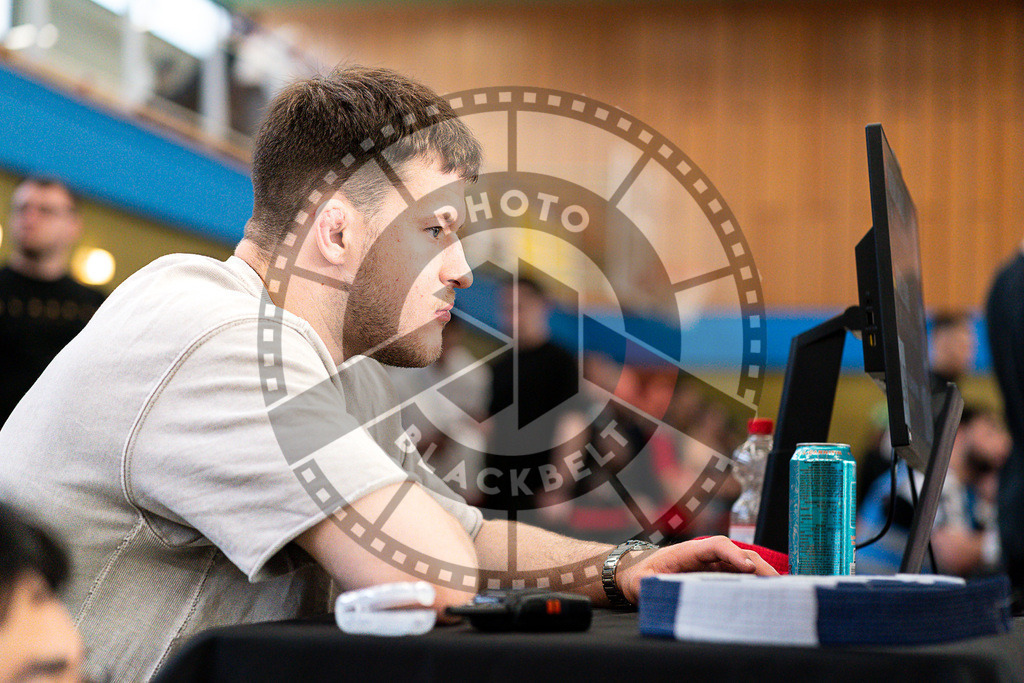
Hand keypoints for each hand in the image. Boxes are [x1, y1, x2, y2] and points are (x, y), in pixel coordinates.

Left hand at [616, 535, 777, 604]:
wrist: (637, 574)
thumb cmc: (639, 576)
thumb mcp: (640, 583)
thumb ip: (645, 586)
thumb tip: (651, 591)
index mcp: (688, 551)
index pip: (717, 546)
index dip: (734, 554)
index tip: (749, 567)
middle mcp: (705, 555)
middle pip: (738, 553)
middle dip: (759, 565)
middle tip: (778, 584)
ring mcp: (713, 565)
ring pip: (743, 564)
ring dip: (762, 574)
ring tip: (781, 591)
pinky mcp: (716, 576)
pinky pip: (739, 576)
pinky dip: (755, 583)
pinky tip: (769, 595)